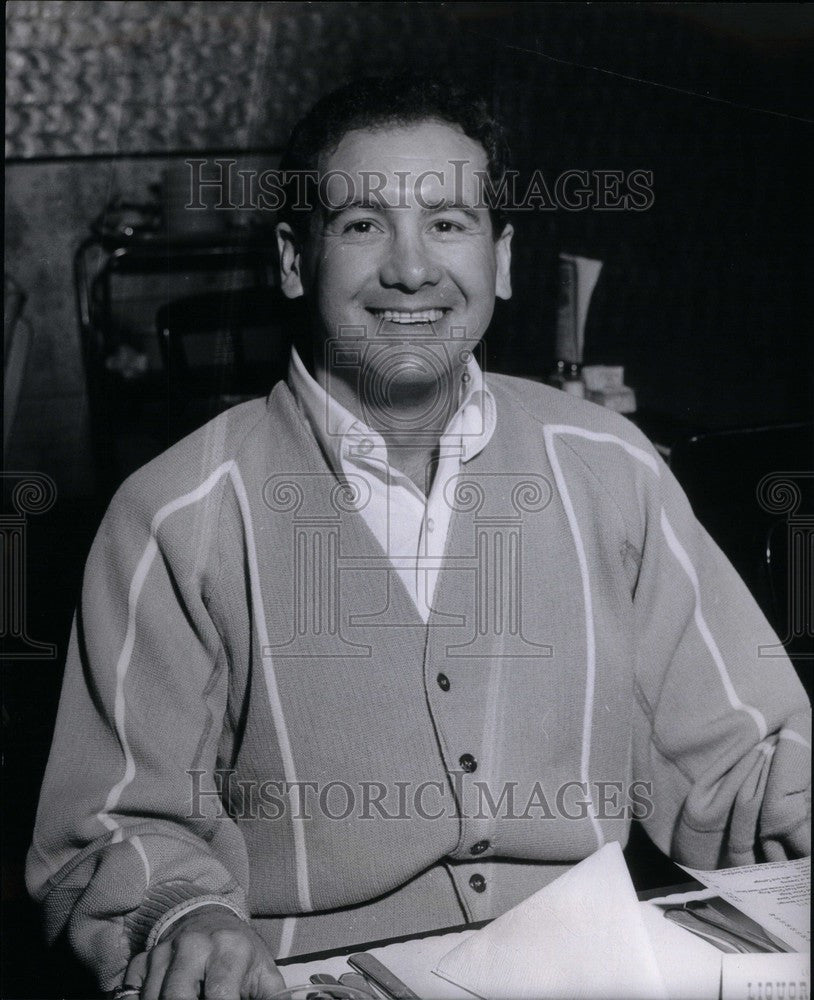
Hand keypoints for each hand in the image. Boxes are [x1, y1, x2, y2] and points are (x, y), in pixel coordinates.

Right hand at [124, 906, 284, 998]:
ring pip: (152, 998)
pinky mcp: (142, 958)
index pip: (219, 996)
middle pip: (177, 998)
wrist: (209, 918)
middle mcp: (193, 945)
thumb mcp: (264, 973)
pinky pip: (130, 992)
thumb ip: (273, 998)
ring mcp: (164, 951)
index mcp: (229, 949)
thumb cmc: (240, 955)